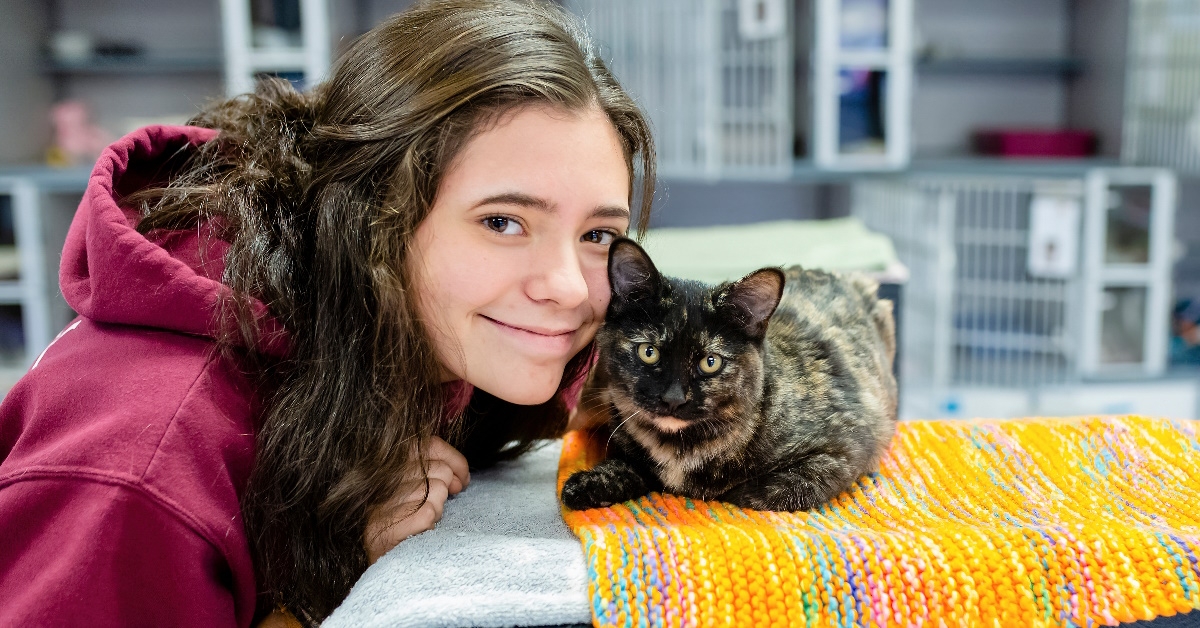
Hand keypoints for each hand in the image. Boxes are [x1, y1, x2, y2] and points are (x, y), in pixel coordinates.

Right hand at [364, 436, 468, 563]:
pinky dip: (432, 522)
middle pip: (438, 469)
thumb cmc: (408, 527)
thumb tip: (459, 475)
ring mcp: (379, 509)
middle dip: (449, 487)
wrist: (389, 570)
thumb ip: (433, 470)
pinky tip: (422, 530)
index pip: (428, 444)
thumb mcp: (417, 490)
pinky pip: (428, 512)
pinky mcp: (386, 531)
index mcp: (385, 468)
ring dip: (438, 506)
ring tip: (426, 518)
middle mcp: (378, 485)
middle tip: (443, 502)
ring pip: (436, 489)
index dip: (454, 458)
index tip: (462, 477)